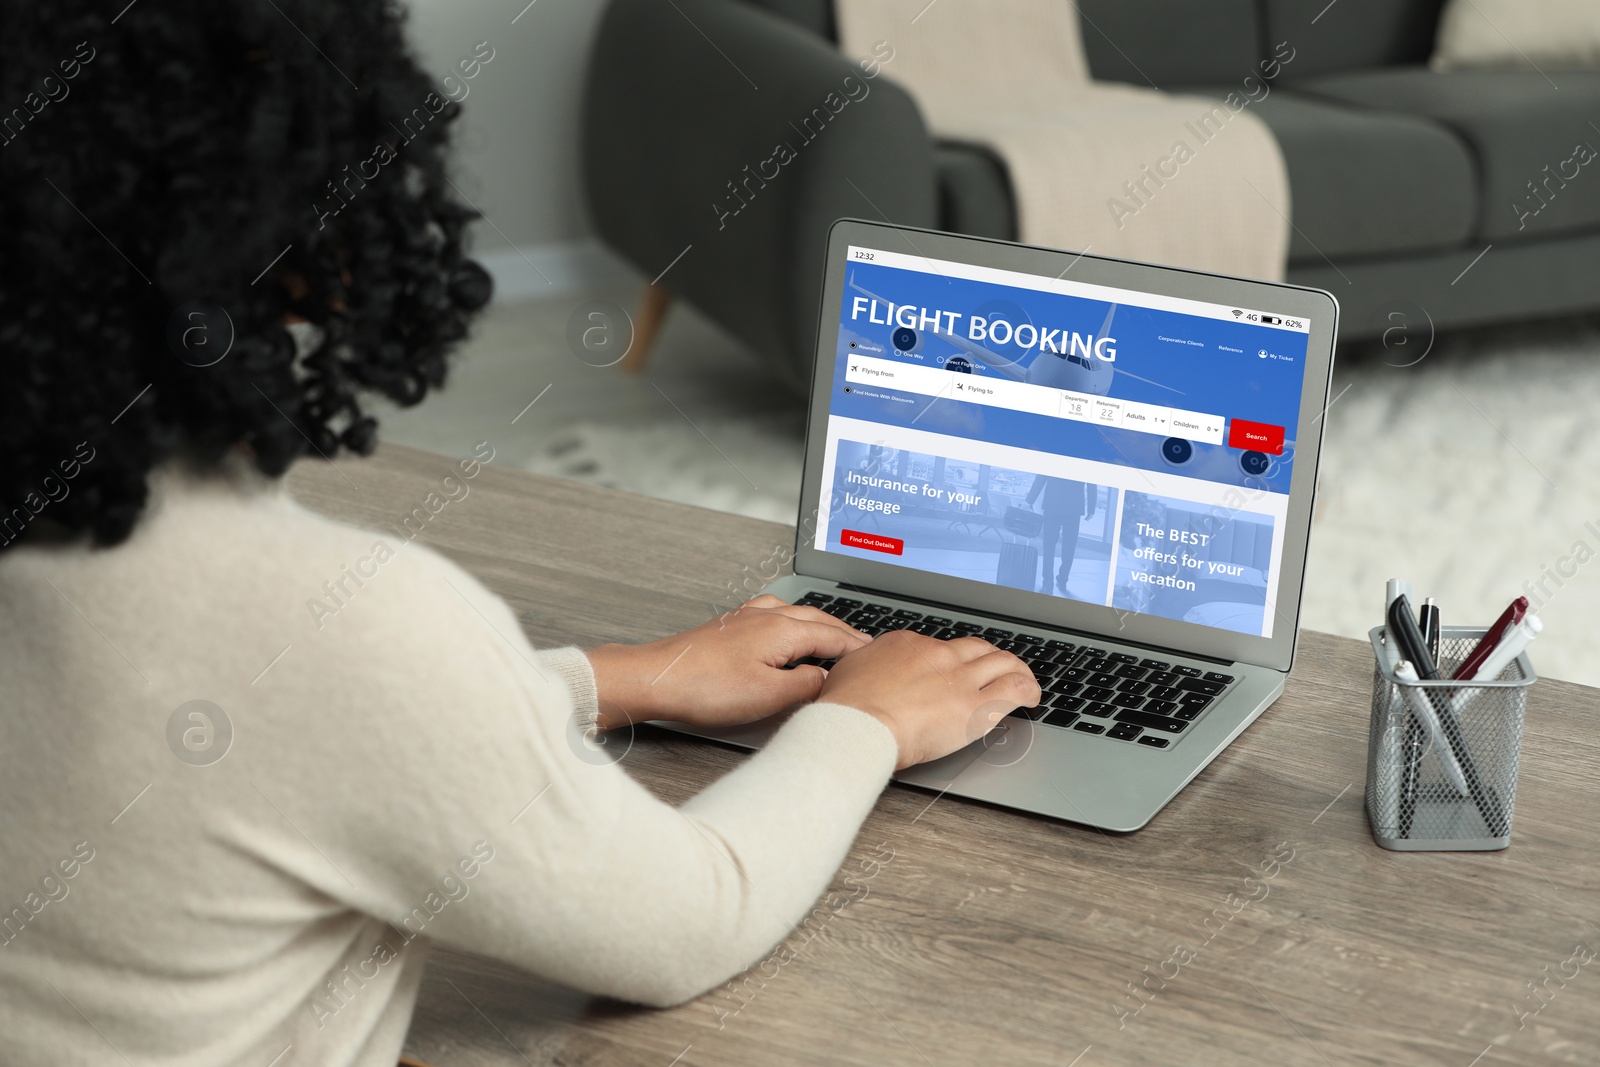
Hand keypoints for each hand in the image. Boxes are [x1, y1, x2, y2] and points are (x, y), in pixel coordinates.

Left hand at [585, 595, 869, 730]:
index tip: (877, 656)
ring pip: (796, 614)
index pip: (834, 636)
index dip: (858, 649)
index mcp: (783, 629)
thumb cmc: (704, 687)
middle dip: (844, 632)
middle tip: (865, 646)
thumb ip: (806, 686)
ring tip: (833, 636)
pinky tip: (785, 626)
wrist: (656, 678)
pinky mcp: (730, 626)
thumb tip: (828, 679)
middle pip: (819, 620)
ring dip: (819, 625)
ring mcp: (747, 617)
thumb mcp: (768, 696)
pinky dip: (792, 621)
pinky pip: (774, 614)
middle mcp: (767, 616)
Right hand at [819, 631, 1039, 769]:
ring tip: (1022, 679)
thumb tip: (868, 671)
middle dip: (989, 658)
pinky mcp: (976, 706)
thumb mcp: (849, 673)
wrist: (858, 726)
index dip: (951, 659)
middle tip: (995, 669)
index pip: (939, 646)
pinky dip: (1030, 689)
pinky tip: (1032, 697)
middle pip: (976, 648)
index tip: (952, 670)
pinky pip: (1015, 688)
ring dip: (1016, 669)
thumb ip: (868, 668)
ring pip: (1003, 662)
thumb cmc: (847, 709)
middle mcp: (938, 655)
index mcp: (907, 645)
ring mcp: (959, 679)